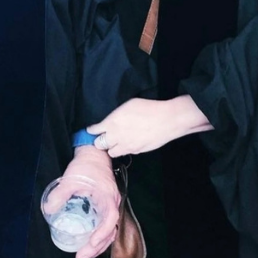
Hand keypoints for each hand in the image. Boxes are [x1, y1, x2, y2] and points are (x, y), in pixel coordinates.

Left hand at [58, 148, 120, 257]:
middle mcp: (113, 203)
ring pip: (109, 231)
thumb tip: (49, 210)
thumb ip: (60, 194)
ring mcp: (111, 206)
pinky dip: (99, 237)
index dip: (102, 233)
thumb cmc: (86, 165)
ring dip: (98, 245)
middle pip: (110, 230)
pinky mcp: (106, 207)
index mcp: (107, 196)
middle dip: (96, 247)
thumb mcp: (70, 178)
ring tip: (84, 255)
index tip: (91, 243)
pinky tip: (88, 243)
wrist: (94, 155)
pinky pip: (106, 226)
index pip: (111, 219)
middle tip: (81, 257)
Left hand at [87, 96, 211, 157]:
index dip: (91, 130)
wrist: (166, 120)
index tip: (91, 130)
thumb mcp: (128, 105)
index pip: (94, 130)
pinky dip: (125, 149)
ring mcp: (125, 146)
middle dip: (100, 141)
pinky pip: (125, 153)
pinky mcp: (135, 151)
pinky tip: (129, 143)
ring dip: (112, 147)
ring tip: (116, 142)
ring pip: (111, 152)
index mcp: (111, 123)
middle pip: (99, 144)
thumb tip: (112, 120)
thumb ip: (116, 115)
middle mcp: (115, 137)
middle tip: (104, 137)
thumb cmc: (148, 108)